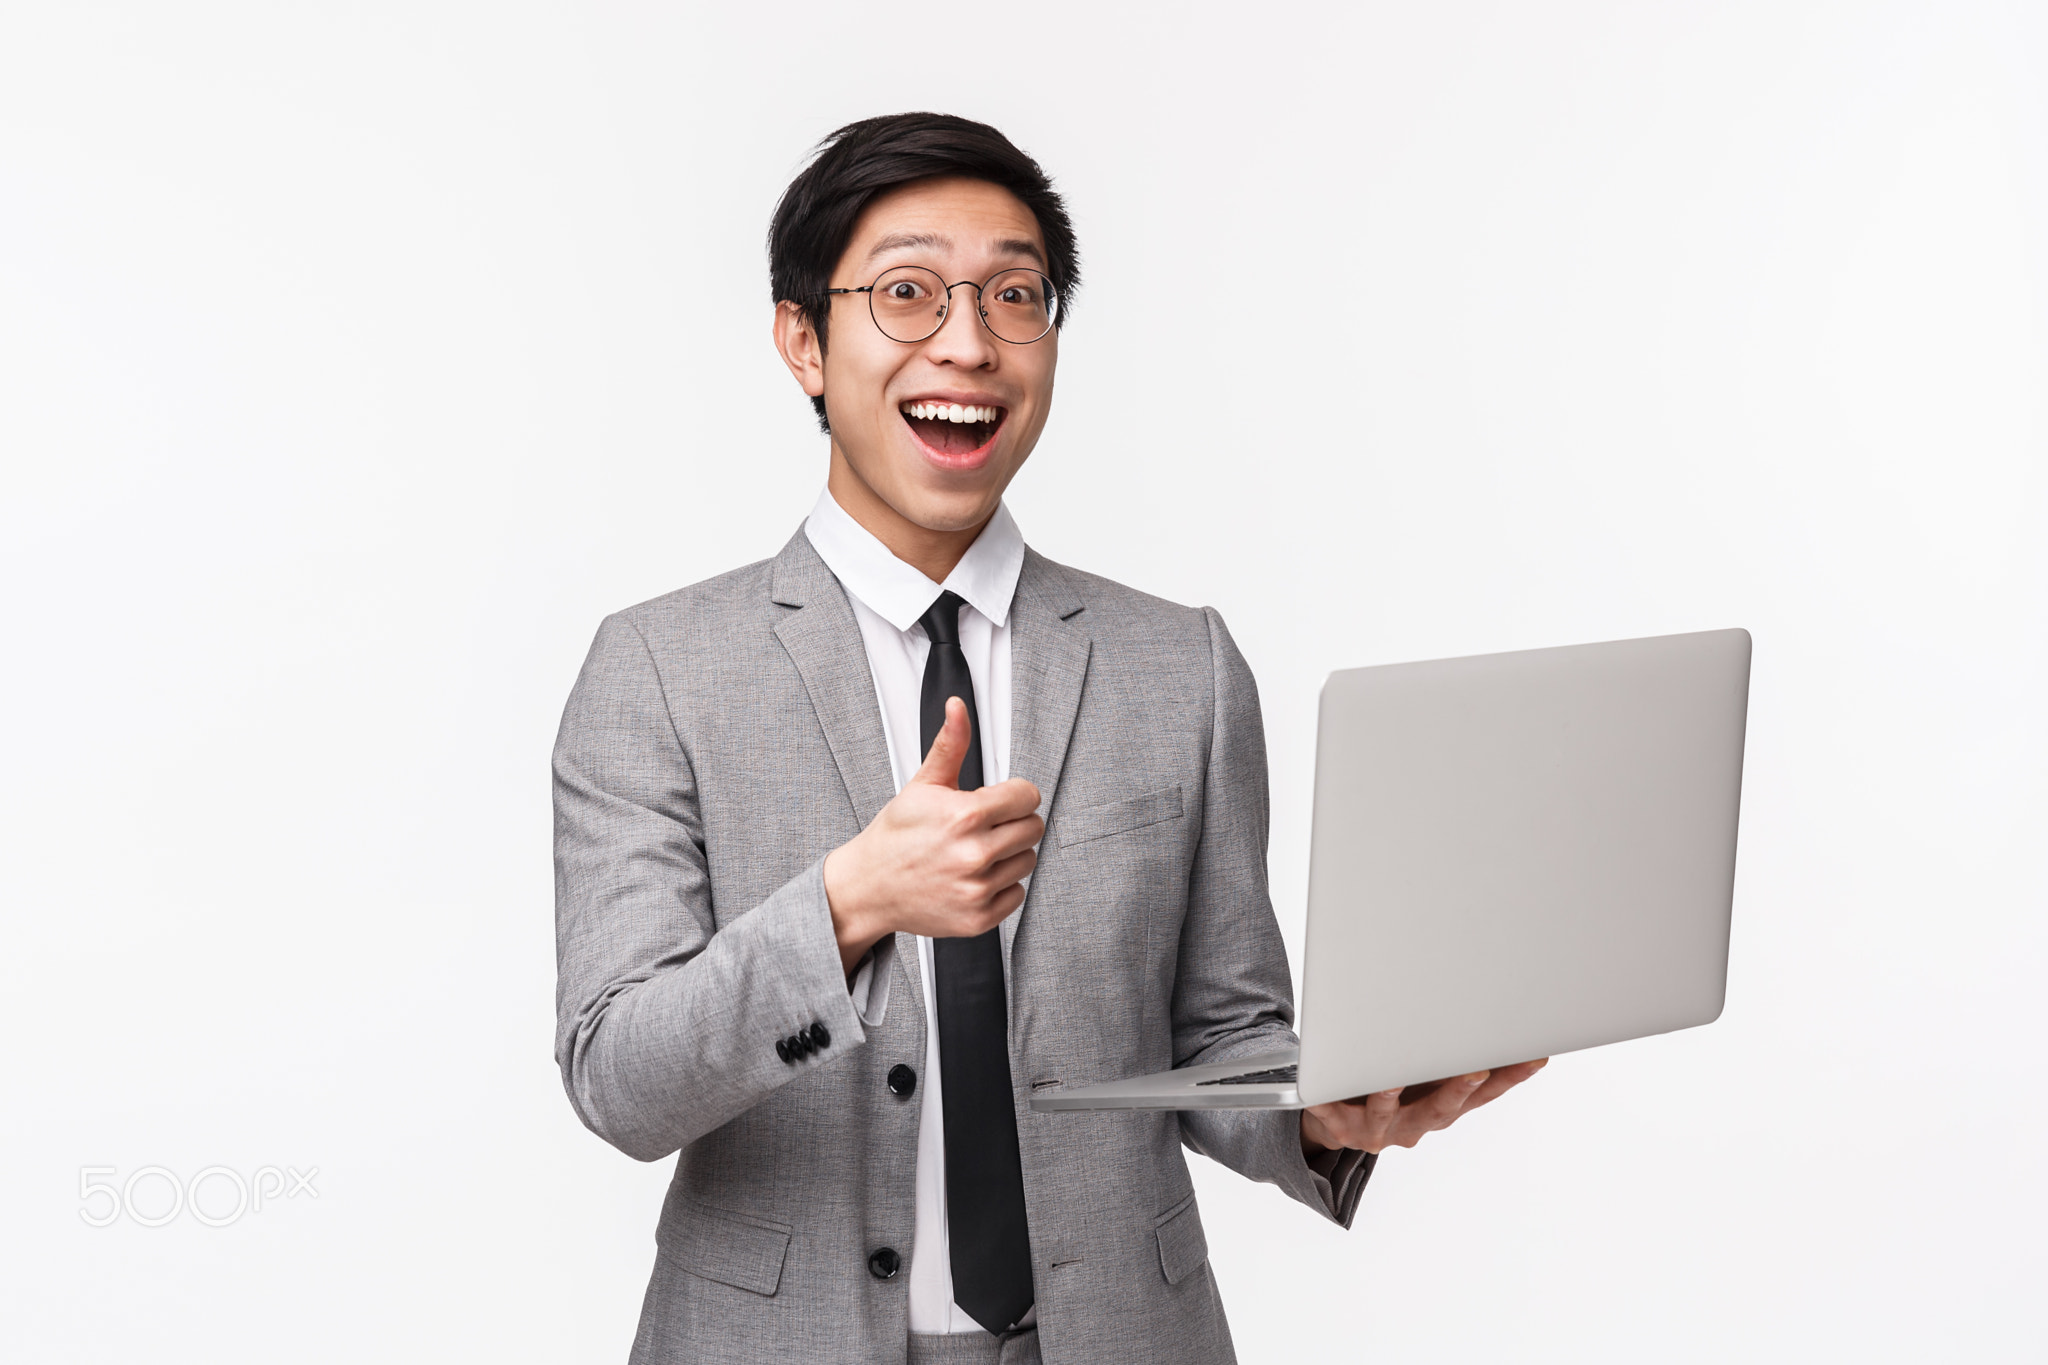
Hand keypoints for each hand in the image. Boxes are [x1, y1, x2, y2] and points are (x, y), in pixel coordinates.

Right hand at [823, 697, 1044, 973]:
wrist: (869, 887)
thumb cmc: (896, 836)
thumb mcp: (922, 785)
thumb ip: (950, 745)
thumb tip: (958, 708)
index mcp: (965, 816)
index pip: (1028, 796)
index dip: (1013, 794)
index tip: (998, 800)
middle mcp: (974, 854)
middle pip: (1033, 828)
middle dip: (1013, 822)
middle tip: (984, 826)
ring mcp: (978, 889)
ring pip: (1027, 860)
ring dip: (1008, 854)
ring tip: (975, 851)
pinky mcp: (979, 917)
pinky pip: (1017, 894)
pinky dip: (1001, 885)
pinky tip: (973, 876)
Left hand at [1299, 1060, 1548, 1155]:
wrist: (1340, 1124)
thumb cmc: (1395, 1091)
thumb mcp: (1429, 1078)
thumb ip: (1452, 1055)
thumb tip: (1493, 1013)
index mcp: (1442, 1109)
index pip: (1484, 1096)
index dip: (1510, 1079)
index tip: (1534, 1057)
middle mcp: (1415, 1124)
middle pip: (1441, 1109)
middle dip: (1459, 1089)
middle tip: (1476, 1069)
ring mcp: (1379, 1129)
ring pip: (1386, 1111)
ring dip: (1390, 1094)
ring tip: (1393, 1078)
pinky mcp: (1341, 1128)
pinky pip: (1330, 1111)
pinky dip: (1325, 1100)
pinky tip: (1317, 1091)